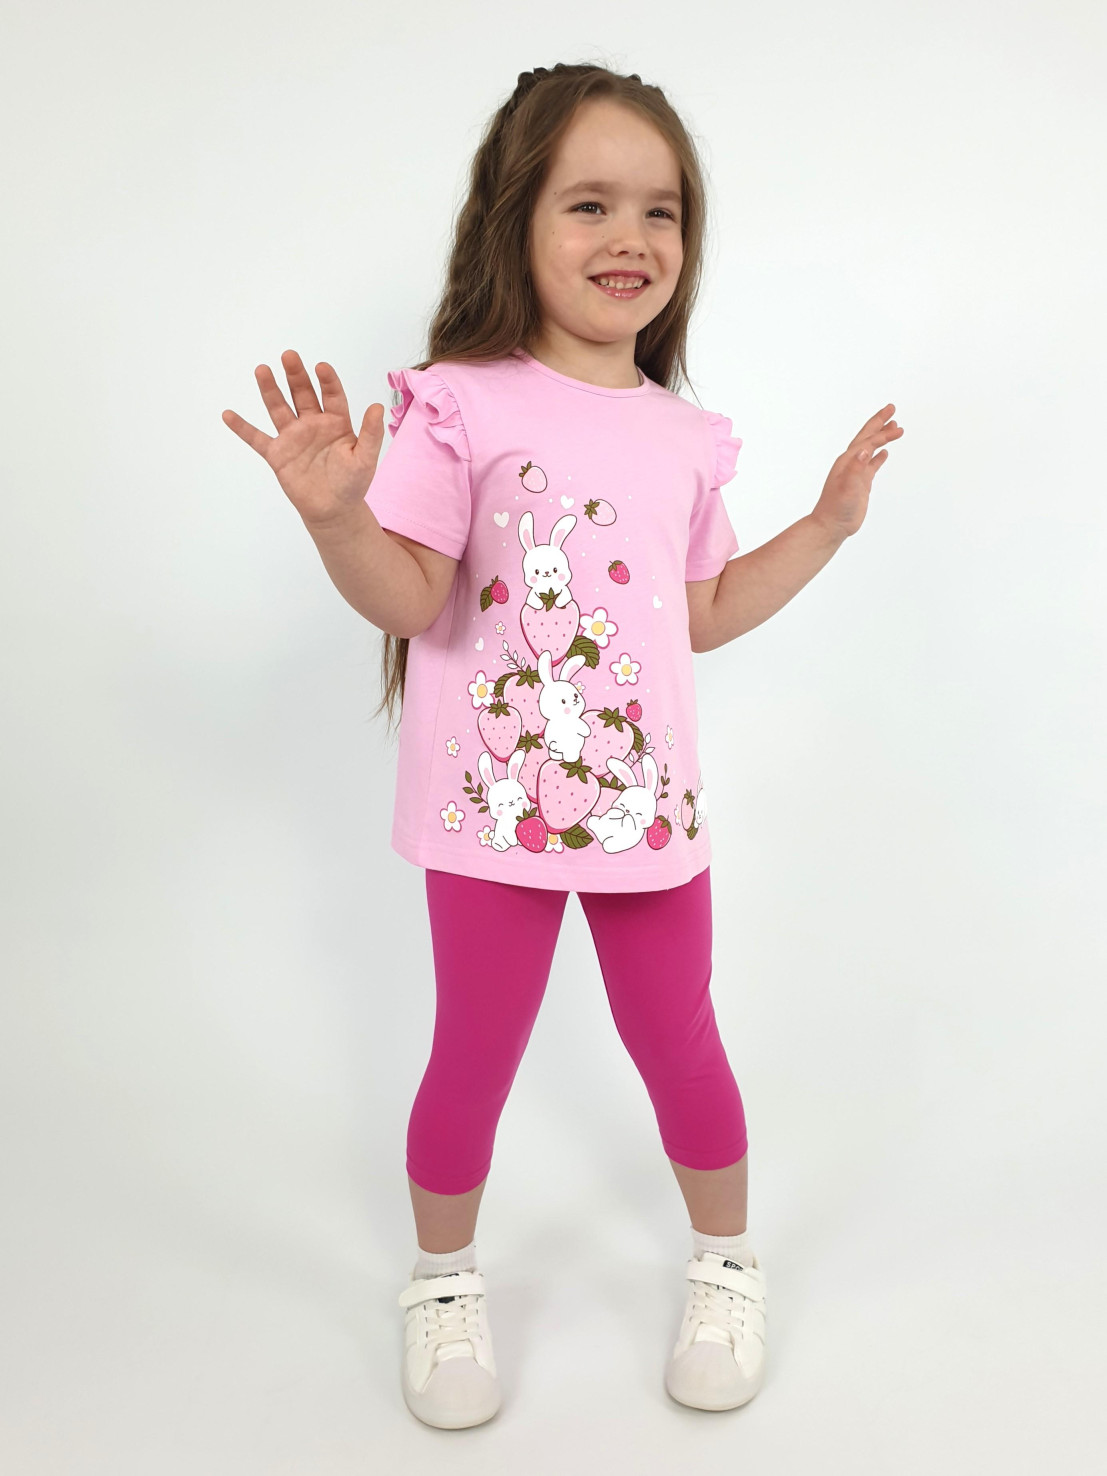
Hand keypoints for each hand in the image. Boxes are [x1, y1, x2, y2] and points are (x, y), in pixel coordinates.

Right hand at [222, 350, 385, 526]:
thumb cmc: (352, 483)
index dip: (327, 381)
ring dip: (270, 390)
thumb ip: (371, 433)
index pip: (332, 395)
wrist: (334, 510)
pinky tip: (228, 415)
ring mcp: (293, 437)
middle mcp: (312, 424)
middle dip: (295, 375)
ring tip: (262, 370)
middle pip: (302, 394)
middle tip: (289, 356)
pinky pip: (257, 439)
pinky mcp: (278, 454)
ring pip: (279, 408)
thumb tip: (378, 406)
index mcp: (336, 422)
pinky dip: (242, 428)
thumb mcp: (365, 459)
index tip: (321, 367)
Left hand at [811, 404, 903, 539]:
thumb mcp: (848, 488)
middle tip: (892, 408)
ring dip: (881, 437)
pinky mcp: (860, 483)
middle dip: (879, 422)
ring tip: (894, 426)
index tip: (898, 429)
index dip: (883, 434)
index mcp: (847, 462)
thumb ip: (856, 469)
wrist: (830, 526)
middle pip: (867, 437)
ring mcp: (855, 473)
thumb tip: (865, 451)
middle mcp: (851, 464)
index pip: (868, 442)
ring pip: (870, 448)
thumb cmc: (836, 509)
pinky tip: (884, 453)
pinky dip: (878, 457)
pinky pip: (871, 465)